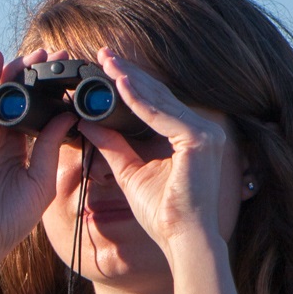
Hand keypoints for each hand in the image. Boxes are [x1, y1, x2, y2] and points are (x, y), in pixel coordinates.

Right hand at [0, 49, 72, 266]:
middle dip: (37, 76)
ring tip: (37, 52)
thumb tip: (67, 115)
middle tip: (58, 55)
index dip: (52, 94)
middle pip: (19, 99)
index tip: (71, 76)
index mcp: (17, 151)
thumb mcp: (41, 180)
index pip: (36, 113)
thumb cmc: (6, 220)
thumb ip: (50, 147)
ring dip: (17, 71)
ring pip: (1, 96)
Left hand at [80, 48, 237, 252]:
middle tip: (103, 54)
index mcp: (189, 135)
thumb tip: (87, 122)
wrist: (183, 239)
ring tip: (106, 62)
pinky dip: (139, 100)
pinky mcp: (199, 140)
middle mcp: (202, 129)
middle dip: (128, 74)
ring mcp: (205, 133)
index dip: (130, 84)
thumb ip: (112, 145)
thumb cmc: (163, 213)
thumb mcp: (130, 171)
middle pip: (158, 95)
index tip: (105, 68)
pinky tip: (119, 84)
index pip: (156, 103)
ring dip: (130, 80)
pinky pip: (161, 115)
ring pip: (159, 100)